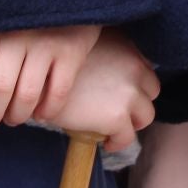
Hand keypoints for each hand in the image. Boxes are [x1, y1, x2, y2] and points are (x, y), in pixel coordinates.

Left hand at [0, 25, 101, 129]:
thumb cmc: (27, 13)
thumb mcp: (2, 18)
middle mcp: (18, 33)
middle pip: (0, 85)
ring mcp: (46, 43)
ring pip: (27, 94)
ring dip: (17, 115)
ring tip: (14, 119)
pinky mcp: (71, 52)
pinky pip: (57, 93)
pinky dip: (48, 110)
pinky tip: (41, 114)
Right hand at [45, 30, 158, 153]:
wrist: (35, 80)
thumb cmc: (53, 62)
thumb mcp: (85, 45)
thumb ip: (105, 54)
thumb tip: (110, 72)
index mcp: (127, 47)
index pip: (146, 70)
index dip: (136, 85)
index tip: (122, 94)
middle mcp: (133, 67)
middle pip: (152, 92)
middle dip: (138, 104)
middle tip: (120, 113)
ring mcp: (128, 93)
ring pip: (146, 116)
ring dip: (132, 123)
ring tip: (114, 129)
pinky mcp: (117, 117)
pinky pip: (127, 137)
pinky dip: (118, 142)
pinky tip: (106, 142)